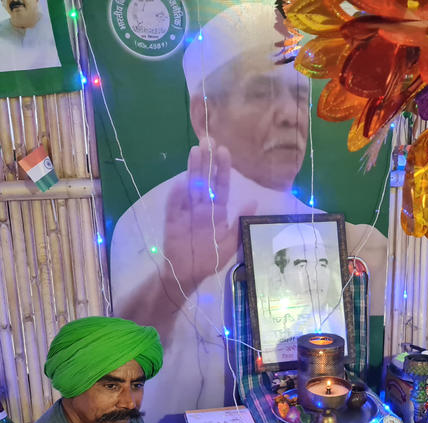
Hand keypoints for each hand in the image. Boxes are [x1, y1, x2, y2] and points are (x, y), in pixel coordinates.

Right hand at [162, 138, 256, 295]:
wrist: (188, 276)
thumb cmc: (210, 259)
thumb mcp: (231, 242)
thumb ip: (240, 221)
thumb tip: (254, 200)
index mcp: (217, 211)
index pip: (221, 186)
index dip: (222, 169)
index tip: (224, 151)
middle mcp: (201, 208)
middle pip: (204, 181)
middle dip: (206, 162)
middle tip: (207, 141)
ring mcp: (186, 213)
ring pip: (190, 188)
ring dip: (192, 171)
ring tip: (195, 152)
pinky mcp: (173, 222)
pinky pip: (175, 208)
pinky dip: (178, 197)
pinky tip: (182, 183)